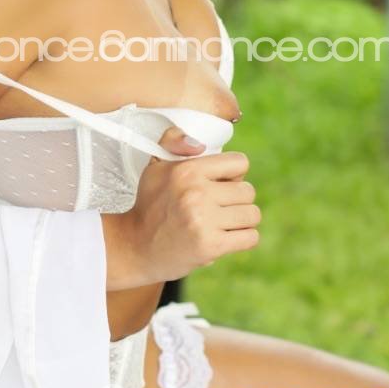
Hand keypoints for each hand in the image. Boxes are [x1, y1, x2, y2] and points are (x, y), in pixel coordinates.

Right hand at [104, 127, 260, 289]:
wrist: (136, 247)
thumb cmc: (150, 206)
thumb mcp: (155, 166)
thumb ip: (173, 141)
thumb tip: (199, 143)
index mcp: (186, 170)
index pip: (240, 163)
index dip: (233, 174)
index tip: (220, 184)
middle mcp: (196, 193)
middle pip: (248, 191)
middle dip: (237, 199)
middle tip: (218, 207)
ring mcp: (204, 221)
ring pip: (252, 214)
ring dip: (242, 220)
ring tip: (223, 223)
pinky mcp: (211, 246)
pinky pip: (250, 237)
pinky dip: (242, 239)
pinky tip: (226, 237)